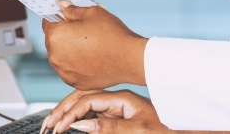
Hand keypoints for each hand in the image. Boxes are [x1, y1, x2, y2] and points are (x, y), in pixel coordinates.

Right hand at [41, 89, 163, 133]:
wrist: (183, 133)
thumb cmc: (166, 130)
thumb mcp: (138, 131)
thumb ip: (109, 128)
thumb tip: (81, 124)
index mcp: (122, 98)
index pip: (88, 101)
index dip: (71, 114)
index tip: (58, 127)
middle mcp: (118, 101)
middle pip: (83, 100)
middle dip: (63, 110)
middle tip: (46, 124)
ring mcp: (117, 108)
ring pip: (86, 107)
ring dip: (68, 115)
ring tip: (52, 124)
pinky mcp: (118, 118)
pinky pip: (94, 116)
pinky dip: (79, 120)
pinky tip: (69, 125)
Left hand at [42, 1, 147, 88]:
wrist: (129, 59)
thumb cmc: (112, 34)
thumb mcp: (92, 13)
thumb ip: (72, 10)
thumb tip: (61, 6)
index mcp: (56, 36)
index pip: (47, 22)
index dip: (57, 17)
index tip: (65, 16)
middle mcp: (55, 56)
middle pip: (52, 40)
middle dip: (62, 33)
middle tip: (81, 30)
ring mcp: (64, 71)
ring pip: (60, 56)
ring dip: (68, 49)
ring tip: (88, 44)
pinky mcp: (74, 82)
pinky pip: (69, 69)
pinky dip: (75, 63)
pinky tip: (90, 57)